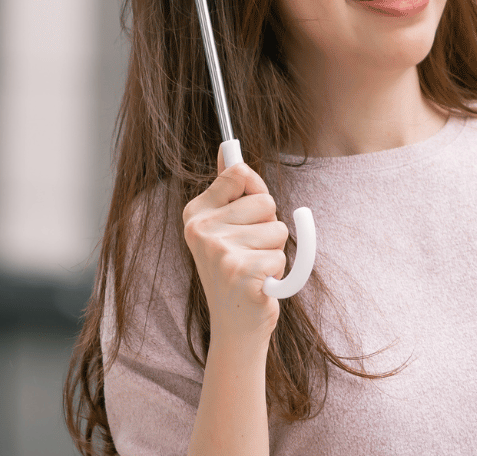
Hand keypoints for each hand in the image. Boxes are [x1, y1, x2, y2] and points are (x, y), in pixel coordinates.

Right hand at [182, 153, 288, 343]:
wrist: (235, 329)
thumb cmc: (237, 273)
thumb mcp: (226, 228)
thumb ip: (228, 188)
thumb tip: (228, 147)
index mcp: (195, 214)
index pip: (240, 174)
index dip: (256, 193)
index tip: (248, 218)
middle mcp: (201, 231)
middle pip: (266, 202)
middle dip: (268, 227)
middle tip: (251, 253)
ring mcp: (219, 252)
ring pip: (278, 229)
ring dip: (274, 252)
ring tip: (254, 271)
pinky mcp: (241, 273)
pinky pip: (280, 256)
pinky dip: (278, 273)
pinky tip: (259, 287)